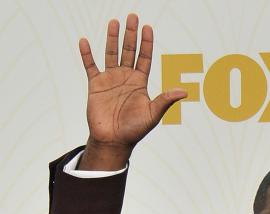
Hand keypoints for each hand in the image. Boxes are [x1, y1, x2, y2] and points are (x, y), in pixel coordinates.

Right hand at [78, 14, 186, 168]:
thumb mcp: (153, 114)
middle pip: (129, 50)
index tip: (148, 27)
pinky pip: (90, 65)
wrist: (114, 141)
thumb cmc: (135, 130)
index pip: (144, 58)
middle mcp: (125, 77)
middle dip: (131, 34)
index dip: (146, 43)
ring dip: (112, 38)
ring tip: (114, 22)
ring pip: (111, 53)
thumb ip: (166, 100)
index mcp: (140, 83)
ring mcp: (110, 79)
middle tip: (132, 16)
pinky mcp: (95, 85)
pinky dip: (86, 54)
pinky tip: (84, 41)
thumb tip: (184, 92)